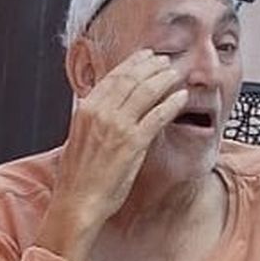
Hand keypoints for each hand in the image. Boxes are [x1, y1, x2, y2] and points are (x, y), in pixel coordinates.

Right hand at [35, 50, 186, 260]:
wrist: (77, 202)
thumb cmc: (77, 178)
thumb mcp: (78, 139)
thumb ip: (93, 121)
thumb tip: (106, 110)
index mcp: (85, 110)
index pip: (113, 77)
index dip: (133, 64)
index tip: (145, 58)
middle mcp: (100, 113)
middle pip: (131, 79)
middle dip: (151, 66)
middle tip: (166, 62)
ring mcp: (117, 126)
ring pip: (146, 91)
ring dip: (164, 79)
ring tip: (176, 74)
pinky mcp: (133, 143)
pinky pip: (157, 115)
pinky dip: (172, 103)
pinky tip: (182, 98)